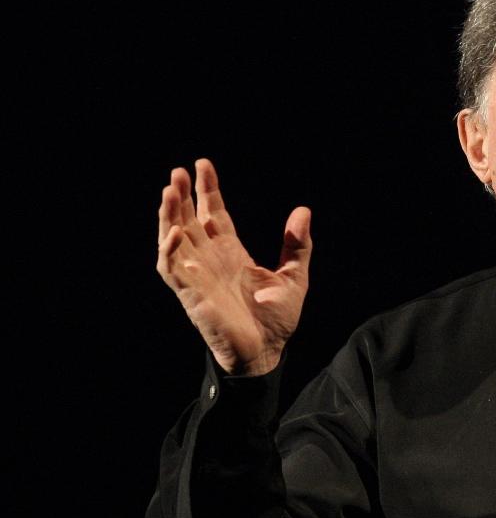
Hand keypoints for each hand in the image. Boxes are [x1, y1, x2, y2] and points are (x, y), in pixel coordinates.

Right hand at [156, 159, 311, 375]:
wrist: (266, 353)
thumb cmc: (276, 319)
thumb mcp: (294, 276)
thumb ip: (297, 245)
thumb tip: (303, 210)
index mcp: (231, 253)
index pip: (214, 214)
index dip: (208, 190)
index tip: (202, 164)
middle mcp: (210, 260)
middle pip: (190, 220)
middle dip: (183, 196)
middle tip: (179, 171)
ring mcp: (197, 276)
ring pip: (174, 239)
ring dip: (170, 216)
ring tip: (170, 190)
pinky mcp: (191, 295)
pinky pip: (172, 269)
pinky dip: (170, 251)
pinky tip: (175, 231)